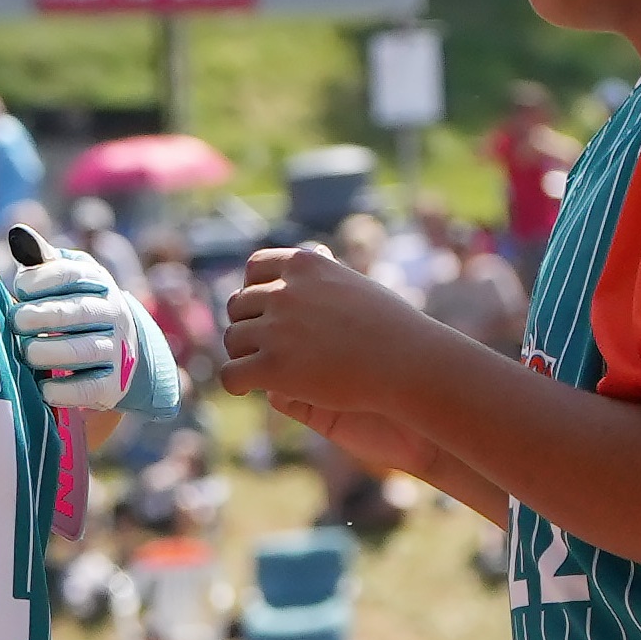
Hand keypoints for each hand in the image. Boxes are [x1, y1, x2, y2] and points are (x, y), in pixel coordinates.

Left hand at [4, 227, 159, 426]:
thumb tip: (17, 233)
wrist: (120, 352)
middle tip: (15, 321)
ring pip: (83, 350)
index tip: (19, 287)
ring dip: (49, 352)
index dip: (42, 279)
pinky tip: (43, 389)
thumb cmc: (74, 307)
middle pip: (77, 312)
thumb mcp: (65, 279)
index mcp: (98, 282)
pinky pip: (89, 389)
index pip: (72, 274)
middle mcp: (112, 313)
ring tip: (26, 352)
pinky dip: (64, 390)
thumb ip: (40, 259)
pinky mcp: (112, 385)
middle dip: (42, 316)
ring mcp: (116, 350)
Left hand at [216, 241, 417, 425]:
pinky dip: (236, 382)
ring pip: (233, 340)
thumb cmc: (390, 328)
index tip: (266, 312)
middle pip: (239, 305)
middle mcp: (285, 291)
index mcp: (303, 265)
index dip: (255, 291)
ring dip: (243, 355)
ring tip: (262, 369)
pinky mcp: (273, 367)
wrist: (409, 364)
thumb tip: (316, 251)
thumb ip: (327, 271)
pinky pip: (231, 375)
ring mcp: (276, 329)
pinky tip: (249, 388)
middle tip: (264, 347)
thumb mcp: (356, 285)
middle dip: (248, 325)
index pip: (255, 268)